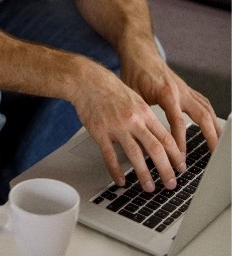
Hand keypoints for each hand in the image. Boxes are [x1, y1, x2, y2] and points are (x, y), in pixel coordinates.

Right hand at [74, 61, 188, 191]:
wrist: (87, 80)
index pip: (166, 138)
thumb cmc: (110, 88)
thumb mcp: (134, 99)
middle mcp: (133, 120)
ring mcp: (116, 126)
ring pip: (135, 154)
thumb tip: (158, 138)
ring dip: (144, 174)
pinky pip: (109, 155)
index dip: (176, 156)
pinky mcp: (100, 131)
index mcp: (144, 112)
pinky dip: (116, 170)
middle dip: (166, 169)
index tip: (181, 168)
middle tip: (171, 184)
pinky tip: (120, 181)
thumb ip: (145, 118)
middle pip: (155, 148)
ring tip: (150, 188)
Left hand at [121, 44, 220, 155]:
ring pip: (207, 109)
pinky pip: (204, 103)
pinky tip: (213, 128)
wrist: (139, 51)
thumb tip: (140, 139)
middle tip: (213, 155)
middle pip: (203, 116)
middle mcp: (180, 91)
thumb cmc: (134, 71)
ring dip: (215, 128)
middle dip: (210, 137)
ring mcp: (185, 89)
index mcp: (166, 93)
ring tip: (218, 146)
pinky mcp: (186, 89)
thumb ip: (140, 115)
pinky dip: (210, 117)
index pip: (178, 122)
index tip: (180, 158)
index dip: (180, 142)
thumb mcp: (132, 95)